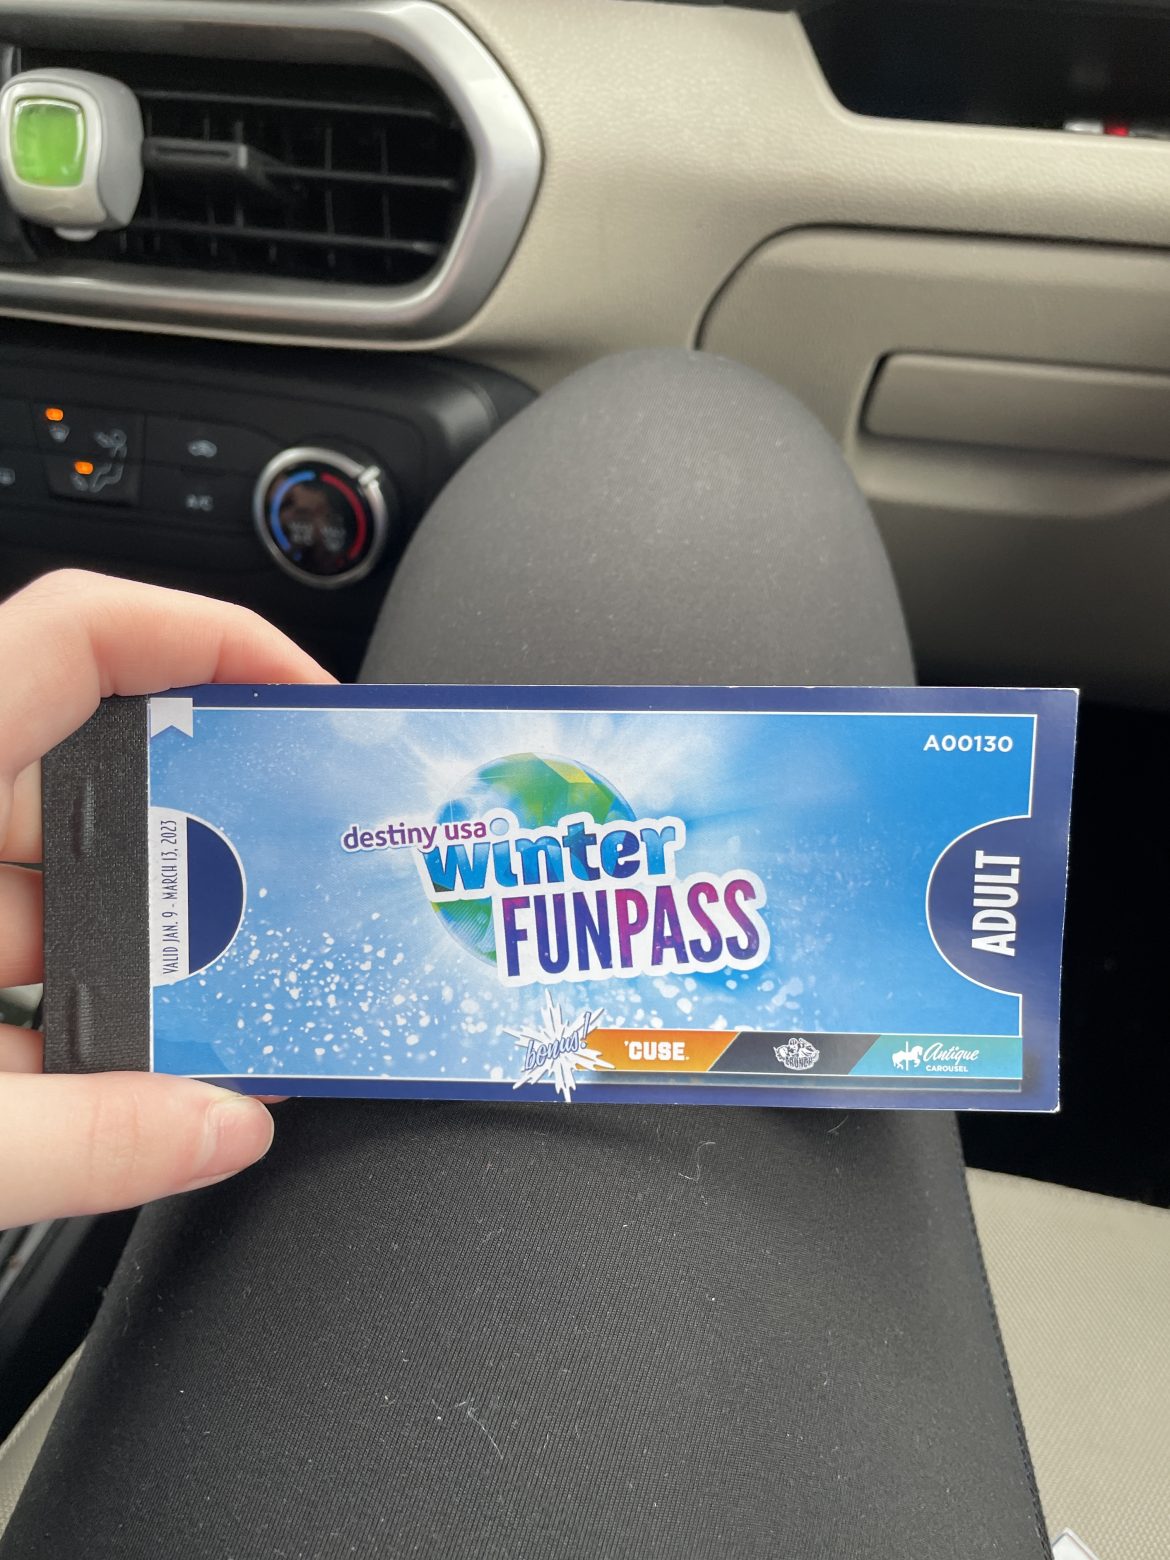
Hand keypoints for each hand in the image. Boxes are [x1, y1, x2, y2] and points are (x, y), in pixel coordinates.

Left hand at [0, 570, 333, 1228]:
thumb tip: (224, 1124)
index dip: (209, 636)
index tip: (306, 705)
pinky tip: (95, 1074)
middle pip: (87, 767)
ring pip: (39, 872)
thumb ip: (82, 1142)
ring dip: (127, 941)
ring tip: (201, 1007)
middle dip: (197, 838)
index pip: (79, 632)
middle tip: (278, 895)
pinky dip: (52, 999)